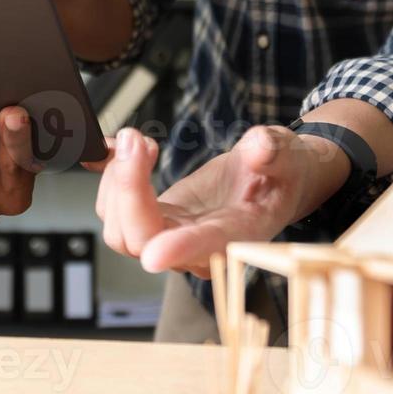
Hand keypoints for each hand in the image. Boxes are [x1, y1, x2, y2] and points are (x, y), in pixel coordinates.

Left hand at [93, 126, 347, 275]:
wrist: (269, 178)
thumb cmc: (279, 172)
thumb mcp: (286, 154)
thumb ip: (272, 152)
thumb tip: (258, 147)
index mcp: (238, 233)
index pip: (207, 247)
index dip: (180, 250)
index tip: (155, 254)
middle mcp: (197, 247)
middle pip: (143, 240)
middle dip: (129, 189)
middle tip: (136, 140)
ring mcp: (171, 235)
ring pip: (121, 231)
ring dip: (115, 182)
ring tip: (136, 139)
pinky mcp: (154, 218)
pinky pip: (116, 211)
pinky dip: (106, 178)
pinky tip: (114, 148)